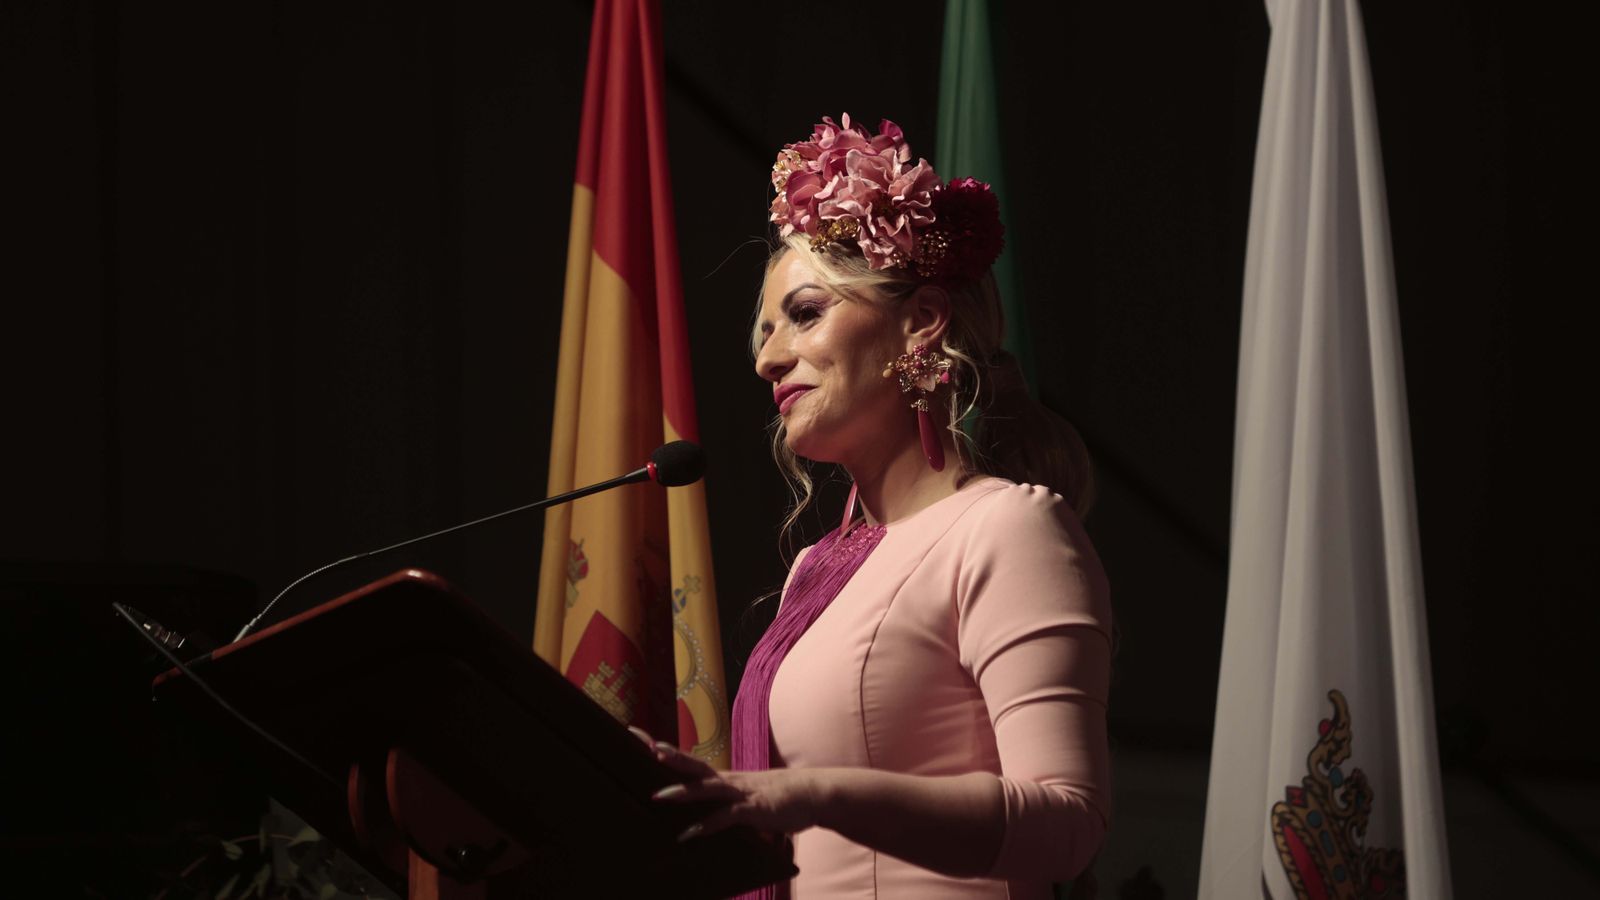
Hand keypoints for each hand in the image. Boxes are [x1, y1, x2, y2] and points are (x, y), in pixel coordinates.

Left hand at [630, 727, 819, 841]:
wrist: (814, 793)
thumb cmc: (780, 797)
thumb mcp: (747, 797)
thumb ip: (727, 803)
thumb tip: (707, 812)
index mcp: (725, 777)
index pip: (689, 760)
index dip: (665, 749)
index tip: (639, 736)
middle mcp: (729, 780)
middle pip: (693, 764)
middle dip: (668, 756)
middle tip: (645, 745)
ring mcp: (741, 792)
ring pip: (706, 788)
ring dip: (682, 792)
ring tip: (657, 796)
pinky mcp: (753, 809)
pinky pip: (726, 817)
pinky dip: (707, 825)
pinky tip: (689, 833)